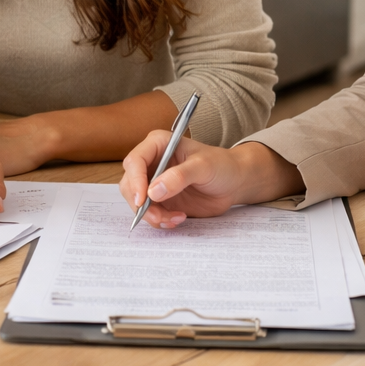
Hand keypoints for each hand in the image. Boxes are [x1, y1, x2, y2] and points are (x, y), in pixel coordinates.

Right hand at [119, 135, 302, 229]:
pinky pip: (150, 213)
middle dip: (141, 204)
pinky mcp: (161, 200)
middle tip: (159, 216)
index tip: (142, 199)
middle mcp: (151, 163)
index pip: (135, 161)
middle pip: (129, 184)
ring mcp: (154, 183)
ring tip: (175, 219)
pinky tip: (179, 219)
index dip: (135, 180)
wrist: (235, 182)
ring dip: (152, 215)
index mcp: (158, 145)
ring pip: (137, 202)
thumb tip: (154, 190)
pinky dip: (160, 221)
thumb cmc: (221, 165)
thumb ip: (180, 176)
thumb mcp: (204, 166)